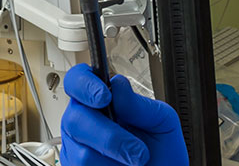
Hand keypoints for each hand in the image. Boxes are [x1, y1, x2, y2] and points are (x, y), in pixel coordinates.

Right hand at [60, 64, 188, 165]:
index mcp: (101, 101)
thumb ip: (140, 104)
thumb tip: (117, 86)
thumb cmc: (161, 151)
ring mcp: (76, 149)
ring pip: (82, 153)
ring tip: (134, 161)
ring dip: (115, 159)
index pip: (77, 80)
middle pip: (75, 119)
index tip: (105, 96)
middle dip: (110, 136)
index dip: (85, 83)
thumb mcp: (162, 121)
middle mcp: (84, 122)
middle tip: (136, 148)